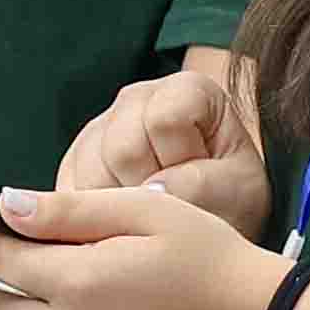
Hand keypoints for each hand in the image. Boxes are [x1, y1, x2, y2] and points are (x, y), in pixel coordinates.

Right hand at [57, 58, 255, 201]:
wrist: (212, 217)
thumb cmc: (231, 196)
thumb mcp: (238, 191)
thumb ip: (201, 184)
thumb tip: (149, 191)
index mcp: (184, 89)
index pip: (164, 121)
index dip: (182, 160)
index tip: (202, 176)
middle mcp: (134, 98)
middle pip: (122, 150)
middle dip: (150, 191)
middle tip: (176, 203)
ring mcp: (99, 128)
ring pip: (92, 175)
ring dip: (123, 208)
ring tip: (154, 213)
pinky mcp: (73, 162)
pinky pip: (71, 193)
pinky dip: (98, 218)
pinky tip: (128, 220)